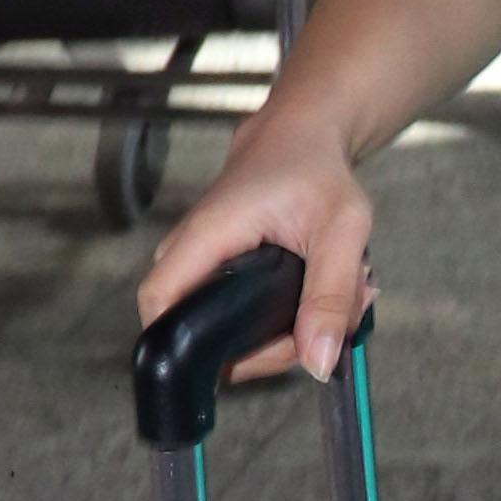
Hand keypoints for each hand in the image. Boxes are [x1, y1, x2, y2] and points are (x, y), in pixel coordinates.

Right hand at [137, 119, 374, 380]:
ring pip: (227, 333)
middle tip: (324, 327)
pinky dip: (285, 320)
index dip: (188, 350)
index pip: (159, 307)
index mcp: (207, 237)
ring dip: (285, 335)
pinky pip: (240, 319)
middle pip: (201, 336)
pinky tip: (320, 296)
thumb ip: (331, 296)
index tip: (254, 358)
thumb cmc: (314, 168)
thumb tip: (318, 362)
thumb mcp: (341, 230)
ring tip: (335, 301)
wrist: (302, 137)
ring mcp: (203, 266)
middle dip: (268, 350)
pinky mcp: (221, 274)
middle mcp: (191, 254)